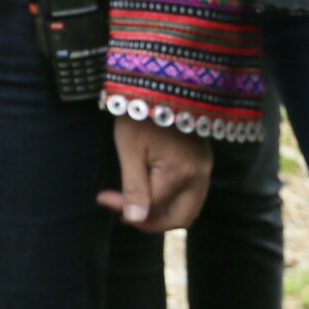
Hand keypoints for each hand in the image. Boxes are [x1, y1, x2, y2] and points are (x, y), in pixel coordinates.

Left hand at [98, 116, 211, 232]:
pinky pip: (194, 193)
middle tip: (125, 214)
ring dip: (164, 213)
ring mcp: (205, 168)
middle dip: (152, 222)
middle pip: (180, 218)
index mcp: (180, 174)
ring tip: (137, 205)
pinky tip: (154, 191)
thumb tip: (135, 219)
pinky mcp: (204, 160)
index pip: (153, 208)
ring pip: (190, 208)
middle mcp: (199, 176)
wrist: (160, 86)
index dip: (127, 210)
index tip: (103, 198)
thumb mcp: (129, 148)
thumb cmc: (140, 115)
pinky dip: (175, 200)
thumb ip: (134, 186)